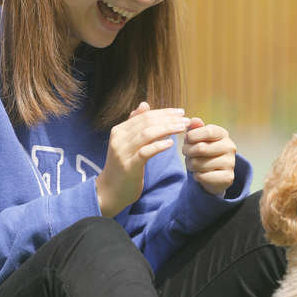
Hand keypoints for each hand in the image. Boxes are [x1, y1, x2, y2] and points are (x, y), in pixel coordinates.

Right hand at [96, 102, 189, 216]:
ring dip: (167, 129)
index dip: (164, 112)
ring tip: (182, 128)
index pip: (144, 116)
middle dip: (168, 119)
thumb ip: (135, 124)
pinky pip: (145, 152)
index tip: (180, 112)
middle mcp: (119, 139)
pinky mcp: (129, 166)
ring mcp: (123, 152)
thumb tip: (144, 104)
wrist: (110, 191)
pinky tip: (171, 143)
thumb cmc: (123, 166)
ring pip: (147, 134)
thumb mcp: (127, 143)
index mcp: (119, 130)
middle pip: (147, 122)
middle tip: (185, 119)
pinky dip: (159, 146)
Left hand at [182, 118, 235, 196]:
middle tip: (186, 153)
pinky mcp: (228, 177)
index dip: (193, 136)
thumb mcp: (197, 138)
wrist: (213, 175)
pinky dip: (196, 176)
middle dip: (187, 151)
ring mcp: (230, 162)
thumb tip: (193, 120)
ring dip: (190, 165)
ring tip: (192, 164)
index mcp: (223, 134)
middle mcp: (230, 147)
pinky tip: (199, 174)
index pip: (208, 131)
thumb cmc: (203, 152)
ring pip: (199, 164)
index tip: (187, 139)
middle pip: (201, 148)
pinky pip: (203, 176)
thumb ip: (194, 129)